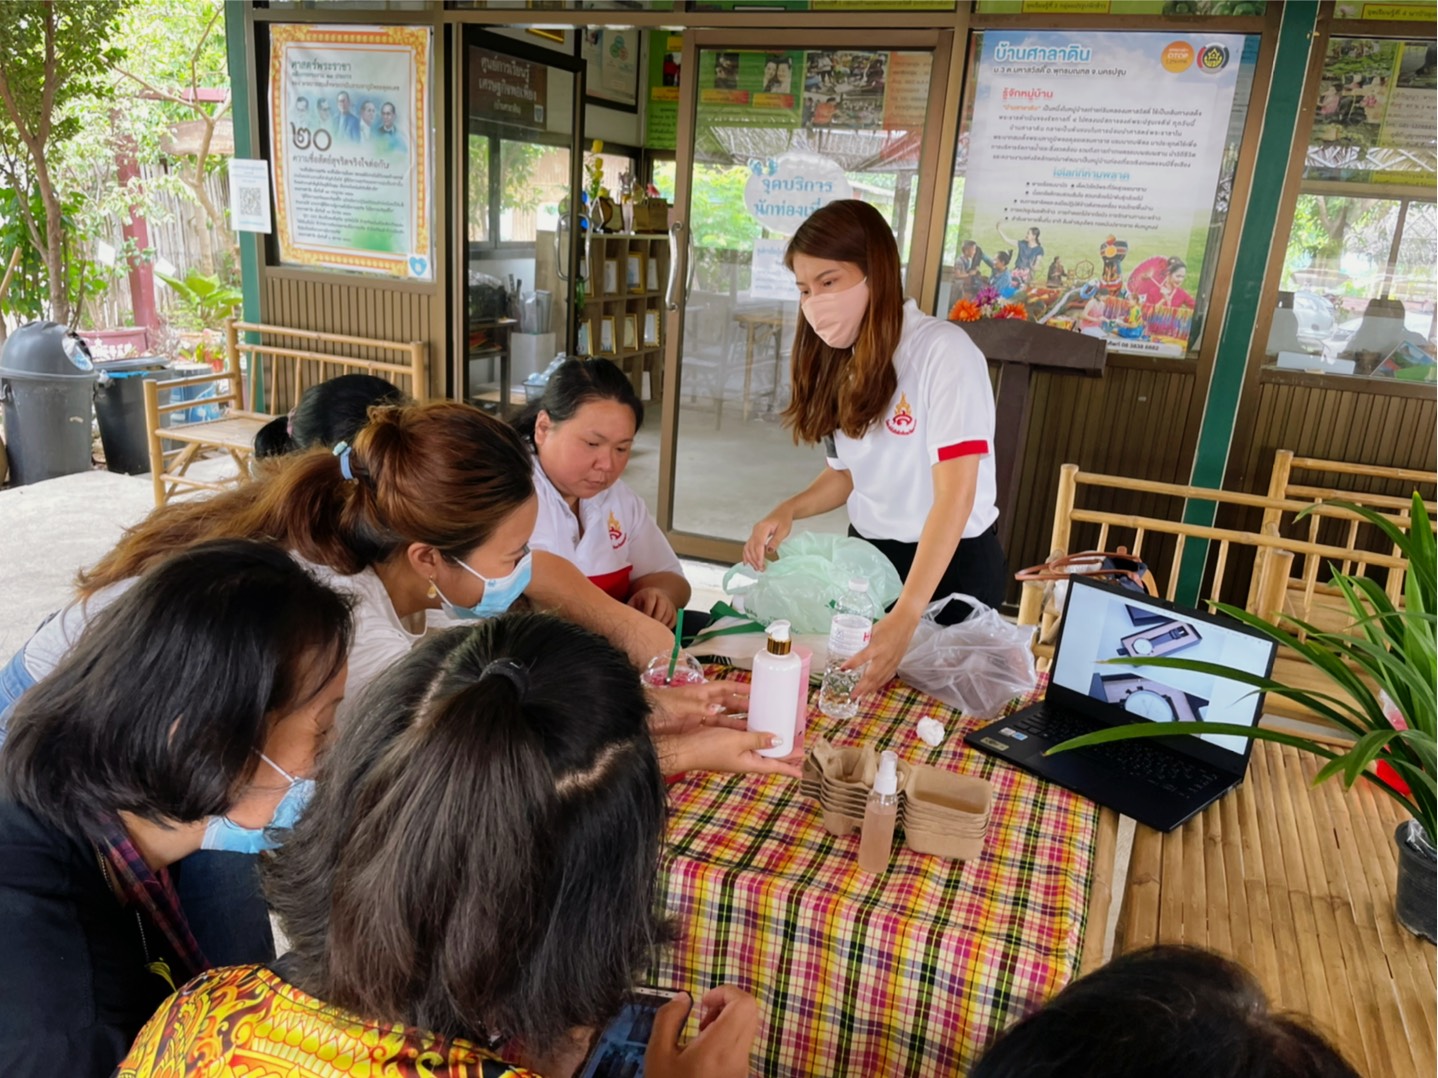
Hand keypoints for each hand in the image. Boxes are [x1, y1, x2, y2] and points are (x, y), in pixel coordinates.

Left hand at [628, 587, 677, 628]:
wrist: (655, 597)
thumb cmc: (640, 602)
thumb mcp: (634, 602)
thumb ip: (629, 609)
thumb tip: (624, 621)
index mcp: (651, 593)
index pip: (651, 602)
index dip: (646, 613)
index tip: (641, 623)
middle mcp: (662, 598)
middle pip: (661, 610)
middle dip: (654, 621)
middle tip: (647, 631)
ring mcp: (670, 605)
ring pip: (668, 616)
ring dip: (660, 626)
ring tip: (652, 634)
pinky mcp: (674, 613)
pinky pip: (673, 621)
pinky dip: (667, 628)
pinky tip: (659, 632)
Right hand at [645, 987, 757, 1077]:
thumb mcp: (657, 1054)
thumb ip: (668, 1018)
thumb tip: (684, 998)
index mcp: (720, 1047)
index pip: (745, 1004)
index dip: (726, 992)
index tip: (702, 1003)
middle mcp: (739, 1056)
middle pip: (750, 1013)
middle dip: (726, 1005)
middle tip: (702, 1018)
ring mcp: (744, 1069)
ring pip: (747, 1029)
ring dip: (726, 1022)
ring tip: (698, 1039)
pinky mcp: (742, 1076)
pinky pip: (742, 1045)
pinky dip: (727, 1038)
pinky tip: (703, 1055)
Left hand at [647, 680, 750, 734]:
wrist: (641, 718)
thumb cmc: (658, 706)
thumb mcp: (678, 705)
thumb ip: (698, 707)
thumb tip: (716, 709)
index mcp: (701, 692)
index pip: (726, 687)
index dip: (741, 687)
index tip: (757, 690)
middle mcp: (702, 702)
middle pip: (728, 702)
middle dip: (744, 706)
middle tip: (762, 711)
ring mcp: (698, 715)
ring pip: (723, 717)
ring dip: (737, 721)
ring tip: (754, 726)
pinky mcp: (693, 726)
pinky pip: (714, 727)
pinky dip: (725, 730)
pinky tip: (735, 736)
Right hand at [660, 727, 803, 778]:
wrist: (684, 748)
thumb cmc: (708, 747)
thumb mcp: (737, 741)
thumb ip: (757, 739)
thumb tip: (778, 741)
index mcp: (749, 763)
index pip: (774, 767)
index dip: (789, 768)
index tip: (803, 772)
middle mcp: (744, 760)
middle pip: (768, 758)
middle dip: (783, 755)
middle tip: (798, 749)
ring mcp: (735, 752)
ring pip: (758, 747)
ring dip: (770, 743)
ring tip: (784, 734)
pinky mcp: (727, 744)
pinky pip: (746, 739)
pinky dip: (755, 733)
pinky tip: (758, 724)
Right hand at [743, 511, 792, 569]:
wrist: (783, 512)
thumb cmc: (784, 520)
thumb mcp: (783, 530)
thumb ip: (775, 541)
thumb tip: (769, 551)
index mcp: (762, 528)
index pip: (758, 545)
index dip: (758, 556)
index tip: (761, 565)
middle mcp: (756, 530)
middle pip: (751, 547)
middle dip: (754, 559)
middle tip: (760, 569)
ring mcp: (754, 532)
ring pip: (748, 547)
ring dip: (750, 558)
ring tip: (756, 567)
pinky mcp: (755, 535)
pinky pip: (748, 545)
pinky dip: (747, 554)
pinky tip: (747, 562)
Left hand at [844, 609, 919, 697]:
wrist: (905, 623)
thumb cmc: (887, 625)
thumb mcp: (872, 630)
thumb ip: (863, 641)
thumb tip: (849, 648)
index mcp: (877, 645)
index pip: (862, 657)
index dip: (852, 664)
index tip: (842, 669)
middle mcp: (885, 656)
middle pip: (871, 675)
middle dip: (861, 687)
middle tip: (852, 695)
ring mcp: (892, 662)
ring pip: (879, 679)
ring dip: (869, 689)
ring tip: (860, 697)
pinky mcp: (896, 664)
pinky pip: (886, 677)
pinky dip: (878, 685)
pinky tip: (872, 690)